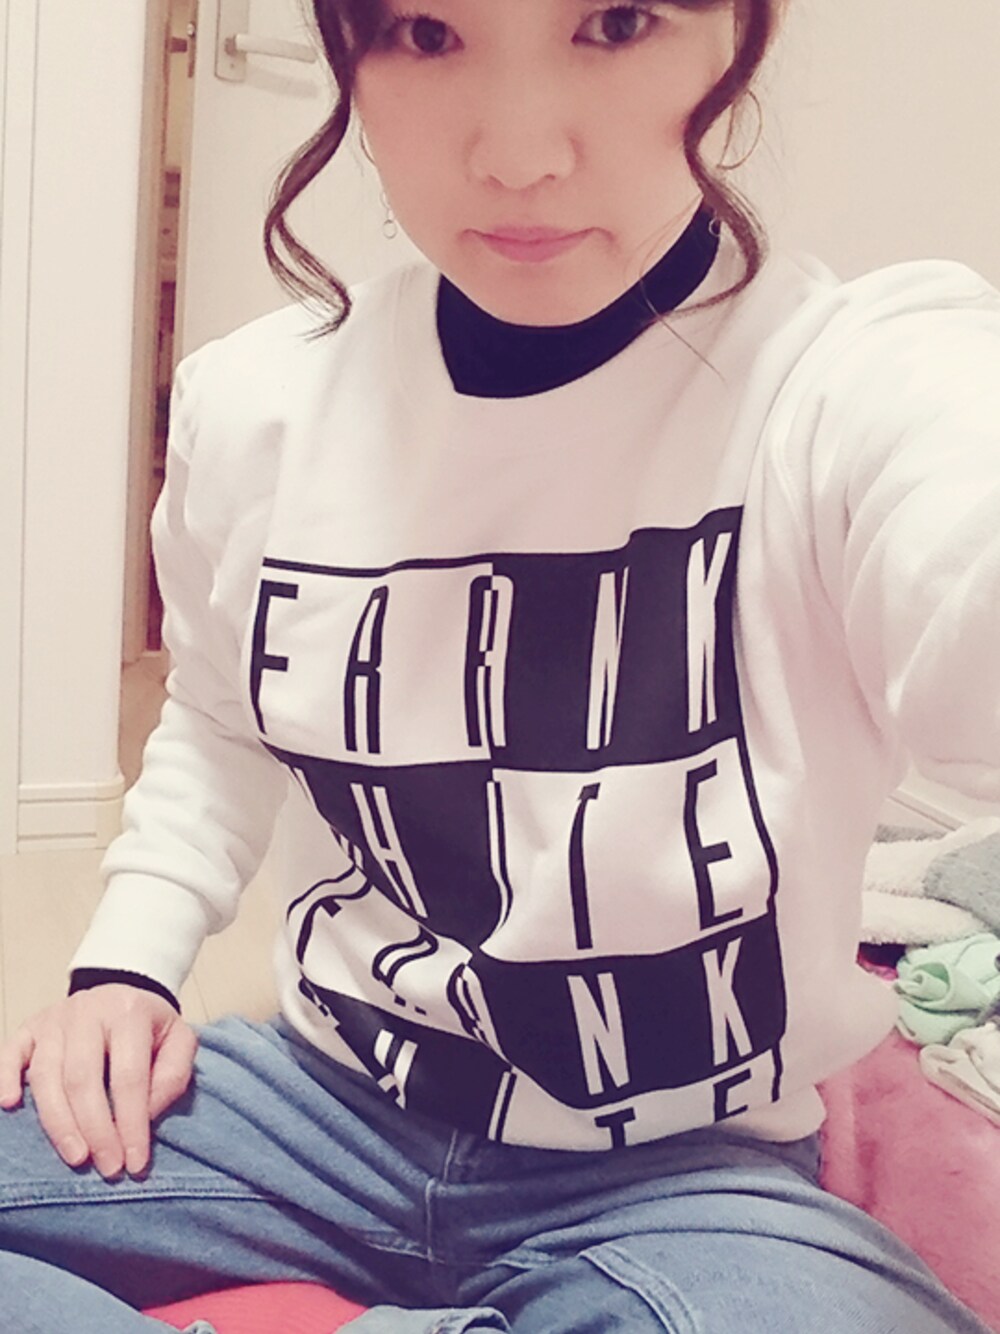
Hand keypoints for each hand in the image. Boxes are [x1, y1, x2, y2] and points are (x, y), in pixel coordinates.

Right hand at [0, 984, 197, 1177]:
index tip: (135, 1162)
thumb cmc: (151, 1027)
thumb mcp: (179, 1041)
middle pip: (82, 1079)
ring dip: (58, 1122)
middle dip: (95, 1130)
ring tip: (76, 1156)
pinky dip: (4, 1078)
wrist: (123, 992)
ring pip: (45, 1075)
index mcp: (128, 1013)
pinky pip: (9, 1052)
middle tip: (107, 1167)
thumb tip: (147, 1116)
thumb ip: (172, 1076)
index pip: (128, 1076)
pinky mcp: (30, 1027)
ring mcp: (54, 1019)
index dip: (131, 1123)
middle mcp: (87, 1011)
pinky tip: (10, 1105)